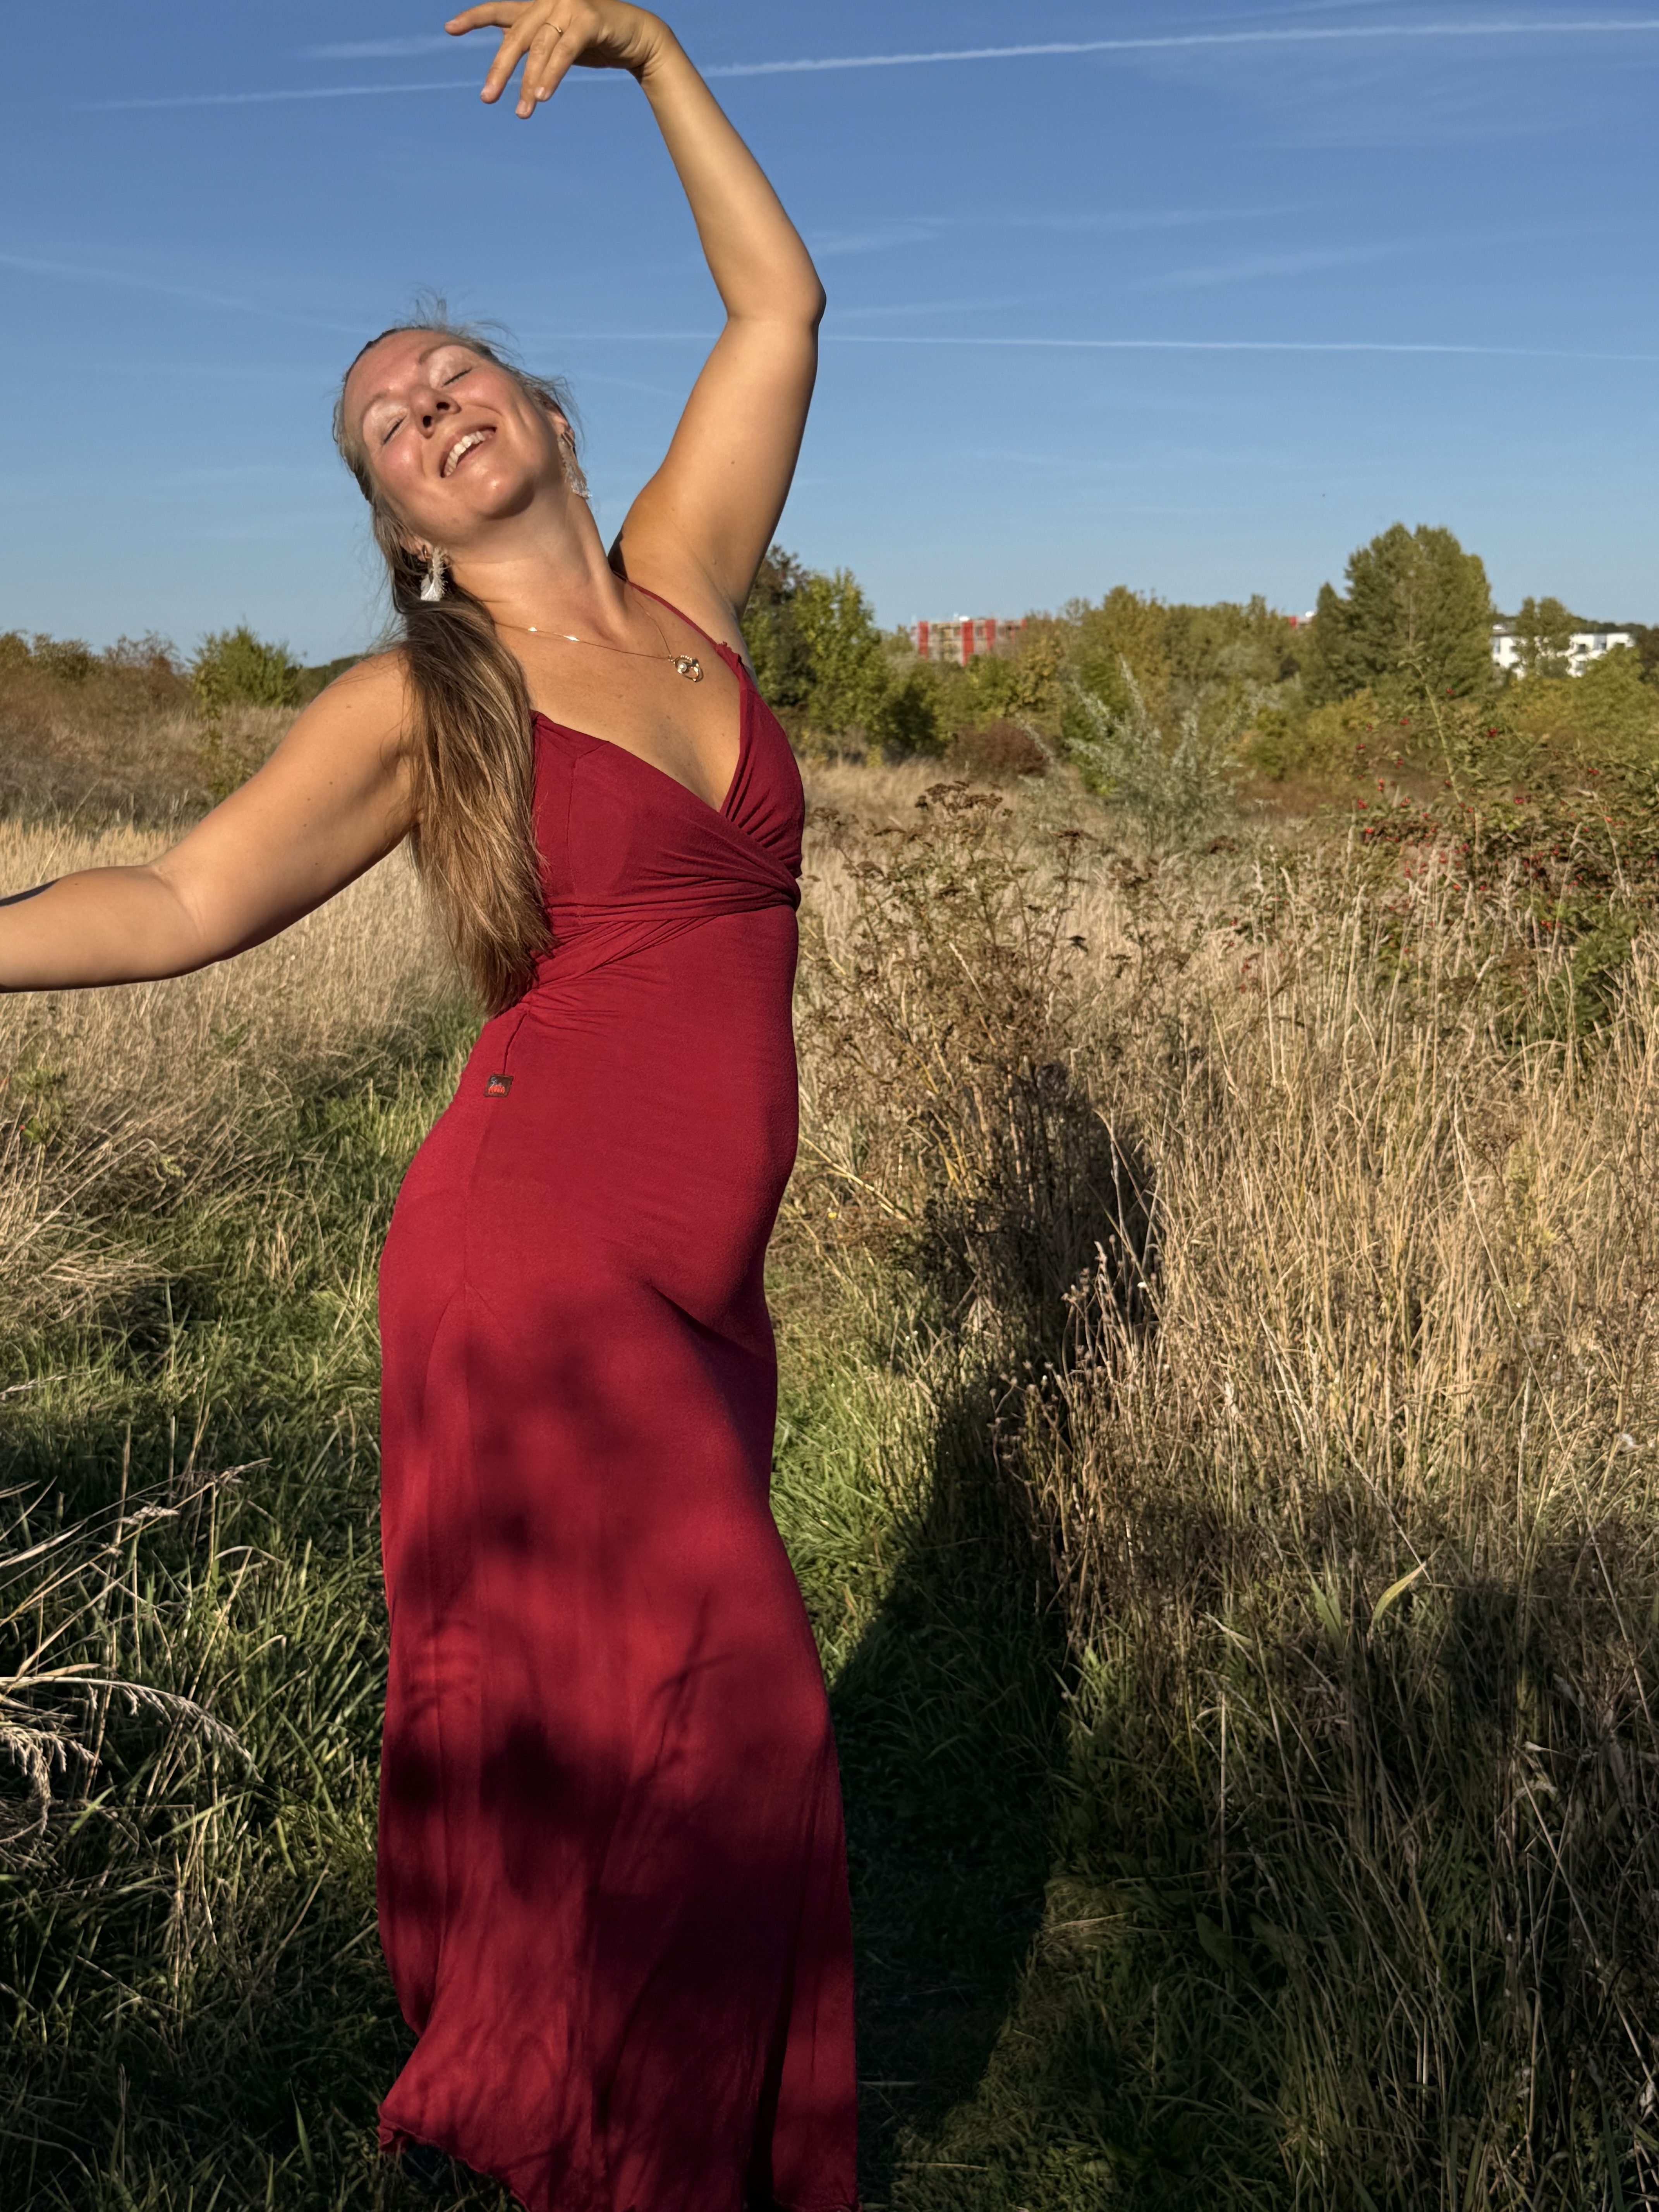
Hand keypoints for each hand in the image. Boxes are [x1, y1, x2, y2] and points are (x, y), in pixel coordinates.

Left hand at [445, 1, 667, 118]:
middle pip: (516, 37)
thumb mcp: (559, 41)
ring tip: (522, 112)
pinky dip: (552, 75)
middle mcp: (549, 1)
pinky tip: (541, 96)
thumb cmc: (597, 40)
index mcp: (538, 5)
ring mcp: (568, 6)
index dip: (474, 18)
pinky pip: (564, 51)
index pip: (500, 10)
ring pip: (539, 48)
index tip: (449, 29)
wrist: (638, 37)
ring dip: (529, 82)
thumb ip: (535, 42)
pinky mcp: (588, 19)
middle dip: (500, 69)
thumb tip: (508, 54)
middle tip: (487, 98)